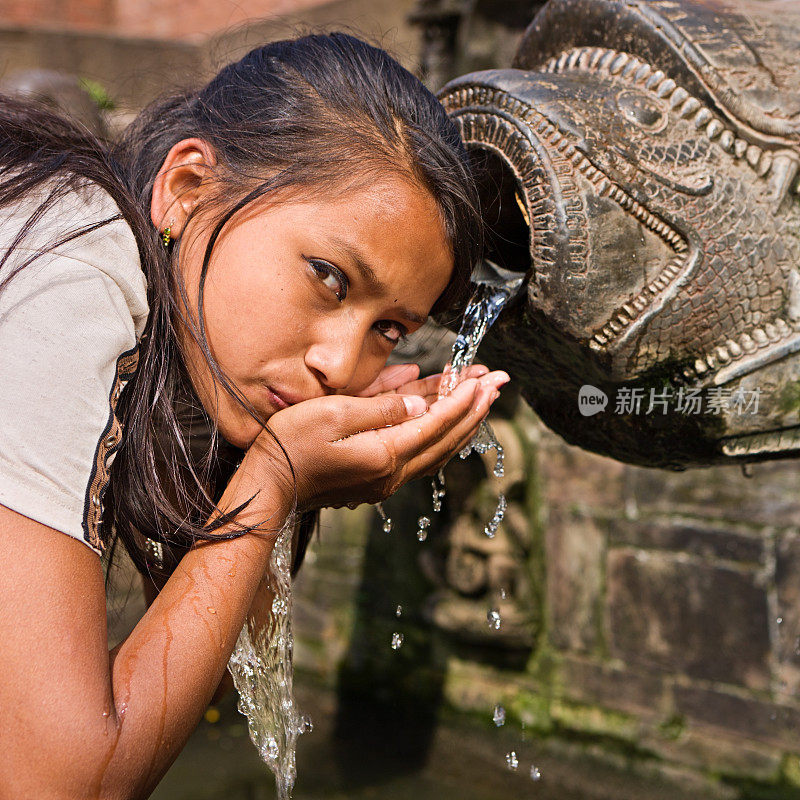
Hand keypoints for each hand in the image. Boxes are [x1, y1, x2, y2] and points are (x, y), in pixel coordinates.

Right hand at [250, 370, 508, 511]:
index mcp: (384, 453)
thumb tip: (422, 405)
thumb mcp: (333, 414)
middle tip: (498, 385)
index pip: (435, 422)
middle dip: (474, 410)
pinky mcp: (375, 480)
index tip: (484, 379)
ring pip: (437, 451)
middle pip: (445, 438)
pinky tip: (448, 427)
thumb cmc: (291, 444)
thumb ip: (381, 409)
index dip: (462, 399)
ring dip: (463, 425)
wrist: (269, 486)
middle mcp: (392, 473)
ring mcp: (385, 480)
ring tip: (484, 403)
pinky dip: (441, 439)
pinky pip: (420, 457)